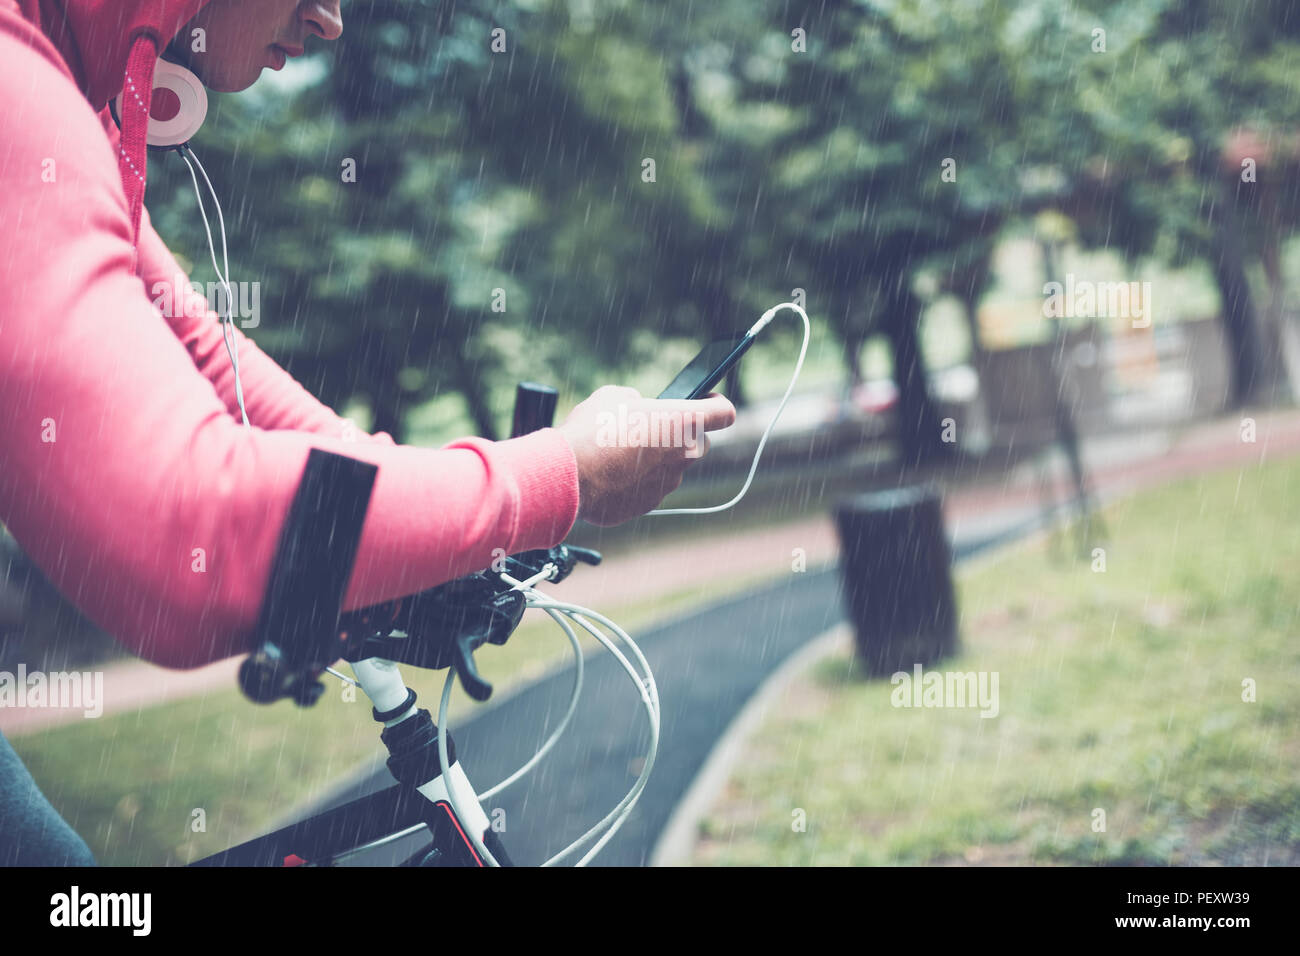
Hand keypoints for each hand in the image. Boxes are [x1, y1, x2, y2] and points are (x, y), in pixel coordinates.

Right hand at [558, 385, 735, 526]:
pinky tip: (610, 474)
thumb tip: (636, 406)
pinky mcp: (649, 504)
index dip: (715, 404)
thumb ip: (636, 400)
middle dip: (681, 436)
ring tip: (621, 453)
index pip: (724, 413)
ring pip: (672, 468)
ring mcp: (669, 484)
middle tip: (653, 429)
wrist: (569, 475)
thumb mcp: (613, 396)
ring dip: (656, 460)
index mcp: (684, 422)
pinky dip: (636, 481)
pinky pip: (649, 488)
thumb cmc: (592, 430)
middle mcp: (685, 456)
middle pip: (699, 444)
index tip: (705, 401)